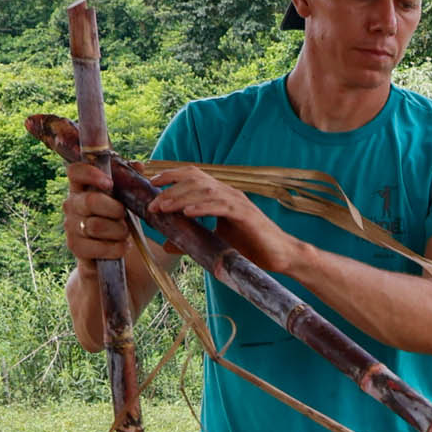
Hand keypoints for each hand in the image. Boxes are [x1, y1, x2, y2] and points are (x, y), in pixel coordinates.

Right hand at [63, 176, 138, 268]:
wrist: (108, 253)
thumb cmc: (115, 219)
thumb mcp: (124, 198)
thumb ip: (129, 181)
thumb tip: (138, 165)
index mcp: (81, 187)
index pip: (75, 171)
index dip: (90, 173)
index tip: (109, 183)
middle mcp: (72, 204)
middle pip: (90, 201)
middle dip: (114, 209)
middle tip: (124, 216)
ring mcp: (71, 226)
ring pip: (95, 226)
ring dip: (117, 230)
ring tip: (126, 233)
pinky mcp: (76, 247)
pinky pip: (96, 247)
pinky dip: (115, 248)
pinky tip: (123, 247)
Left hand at [140, 166, 307, 277]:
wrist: (280, 256)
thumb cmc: (250, 248)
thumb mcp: (214, 242)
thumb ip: (191, 241)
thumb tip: (166, 244)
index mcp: (220, 196)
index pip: (193, 176)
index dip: (171, 175)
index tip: (150, 182)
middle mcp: (228, 193)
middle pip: (195, 180)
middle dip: (171, 189)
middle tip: (153, 203)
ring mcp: (238, 202)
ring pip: (205, 191)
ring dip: (182, 197)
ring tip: (164, 207)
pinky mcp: (246, 215)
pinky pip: (222, 206)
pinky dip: (203, 207)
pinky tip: (188, 212)